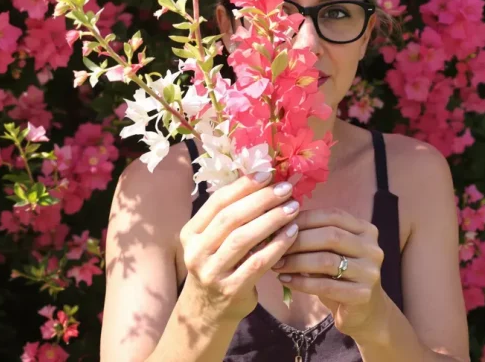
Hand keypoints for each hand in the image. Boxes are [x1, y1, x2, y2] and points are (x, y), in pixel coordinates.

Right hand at [180, 171, 299, 324]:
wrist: (207, 312)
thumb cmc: (218, 267)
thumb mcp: (212, 242)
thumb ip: (230, 218)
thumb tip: (264, 183)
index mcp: (191, 233)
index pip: (218, 202)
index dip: (243, 185)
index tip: (268, 173)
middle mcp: (196, 251)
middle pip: (230, 217)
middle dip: (261, 199)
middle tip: (286, 189)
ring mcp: (211, 272)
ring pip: (243, 239)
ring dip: (271, 220)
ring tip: (293, 208)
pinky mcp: (230, 289)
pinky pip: (257, 263)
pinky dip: (277, 246)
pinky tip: (293, 234)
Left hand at [271, 208, 386, 337]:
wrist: (363, 312)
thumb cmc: (341, 276)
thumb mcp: (332, 252)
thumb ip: (315, 237)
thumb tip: (280, 225)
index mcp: (366, 230)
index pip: (333, 216)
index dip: (305, 218)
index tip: (281, 225)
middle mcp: (372, 248)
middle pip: (331, 236)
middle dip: (298, 240)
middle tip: (275, 247)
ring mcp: (370, 272)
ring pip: (326, 261)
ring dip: (297, 262)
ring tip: (277, 265)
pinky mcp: (362, 295)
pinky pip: (326, 286)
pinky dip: (301, 282)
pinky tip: (285, 280)